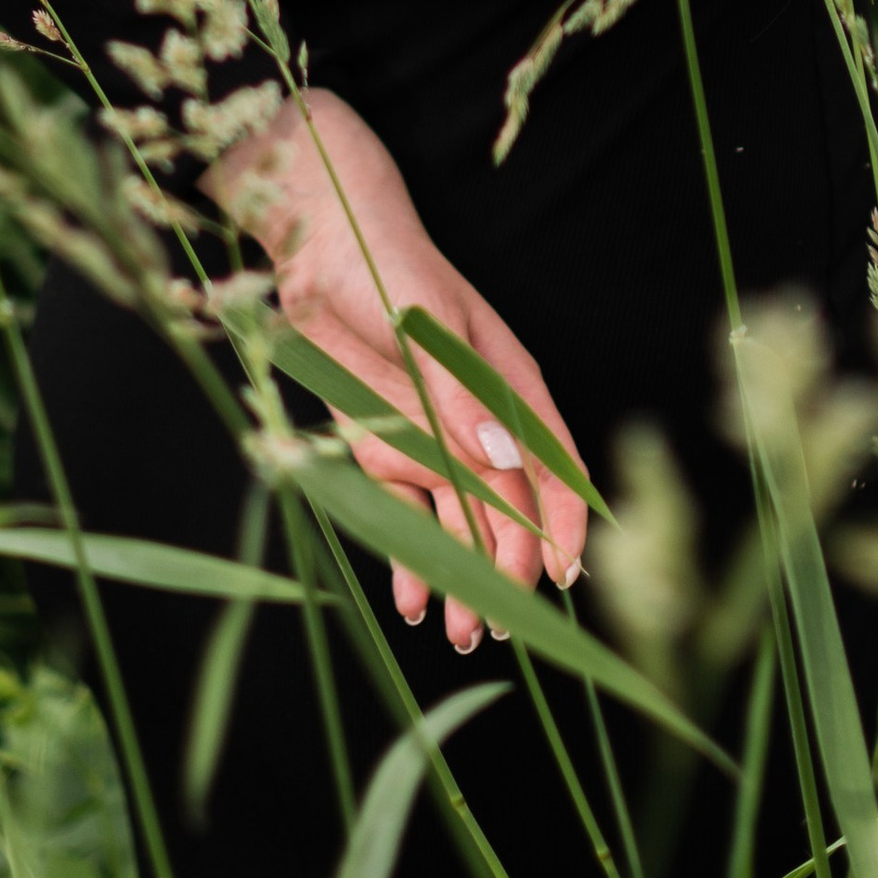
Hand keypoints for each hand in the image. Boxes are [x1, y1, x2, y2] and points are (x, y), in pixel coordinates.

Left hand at [206, 90, 588, 656]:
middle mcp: (477, 417)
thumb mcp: (421, 326)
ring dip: (457, 574)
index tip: (563, 576)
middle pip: (505, 507)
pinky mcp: (387, 443)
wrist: (314, 245)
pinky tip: (406, 599)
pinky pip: (407, 511)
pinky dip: (409, 554)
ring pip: (459, 520)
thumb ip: (456, 395)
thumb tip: (502, 458)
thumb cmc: (383, 268)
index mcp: (505, 382)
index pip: (551, 462)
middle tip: (488, 626)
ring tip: (453, 632)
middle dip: (503, 570)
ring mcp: (433, 433)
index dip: (563, 522)